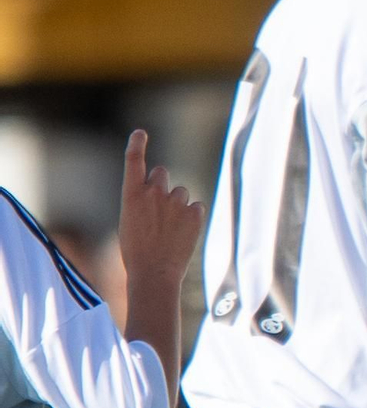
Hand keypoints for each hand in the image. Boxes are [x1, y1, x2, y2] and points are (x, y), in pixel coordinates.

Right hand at [119, 130, 202, 281]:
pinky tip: (184, 234)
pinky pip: (196, 207)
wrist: (154, 274)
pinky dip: (192, 217)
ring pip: (180, 193)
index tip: (140, 133)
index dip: (137, 144)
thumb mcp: (130, 222)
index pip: (134, 161)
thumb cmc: (137, 252)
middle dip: (161, 185)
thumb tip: (158, 194)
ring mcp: (175, 202)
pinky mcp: (195, 213)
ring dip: (177, 205)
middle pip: (161, 173)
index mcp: (131, 194)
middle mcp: (153, 192)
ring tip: (170, 230)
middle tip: (160, 209)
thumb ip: (142, 202)